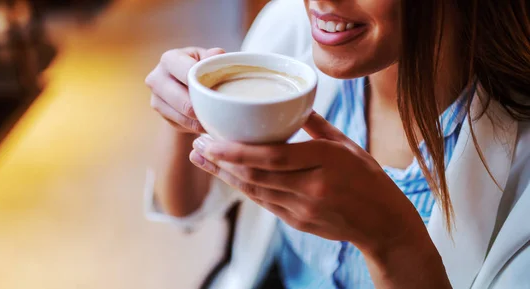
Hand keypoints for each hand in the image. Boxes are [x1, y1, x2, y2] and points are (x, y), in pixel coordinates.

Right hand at [145, 47, 224, 133]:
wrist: (181, 82)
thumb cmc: (197, 66)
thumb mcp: (205, 58)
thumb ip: (212, 57)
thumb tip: (218, 54)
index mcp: (169, 59)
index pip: (187, 73)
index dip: (206, 83)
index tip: (221, 90)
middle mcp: (156, 78)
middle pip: (185, 102)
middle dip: (206, 106)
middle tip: (223, 109)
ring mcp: (155, 98)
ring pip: (185, 116)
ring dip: (203, 118)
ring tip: (218, 116)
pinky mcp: (160, 113)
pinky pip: (183, 124)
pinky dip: (197, 125)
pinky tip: (207, 120)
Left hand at [188, 112, 429, 253]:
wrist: (382, 223)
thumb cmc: (368, 179)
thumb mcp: (347, 145)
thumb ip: (317, 125)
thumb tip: (293, 103)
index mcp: (326, 162)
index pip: (272, 156)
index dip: (236, 150)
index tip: (210, 139)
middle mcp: (311, 188)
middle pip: (255, 174)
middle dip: (220, 161)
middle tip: (197, 145)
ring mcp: (302, 209)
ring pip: (254, 190)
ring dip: (225, 175)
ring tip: (202, 159)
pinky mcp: (296, 222)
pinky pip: (263, 202)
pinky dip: (242, 187)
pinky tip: (227, 175)